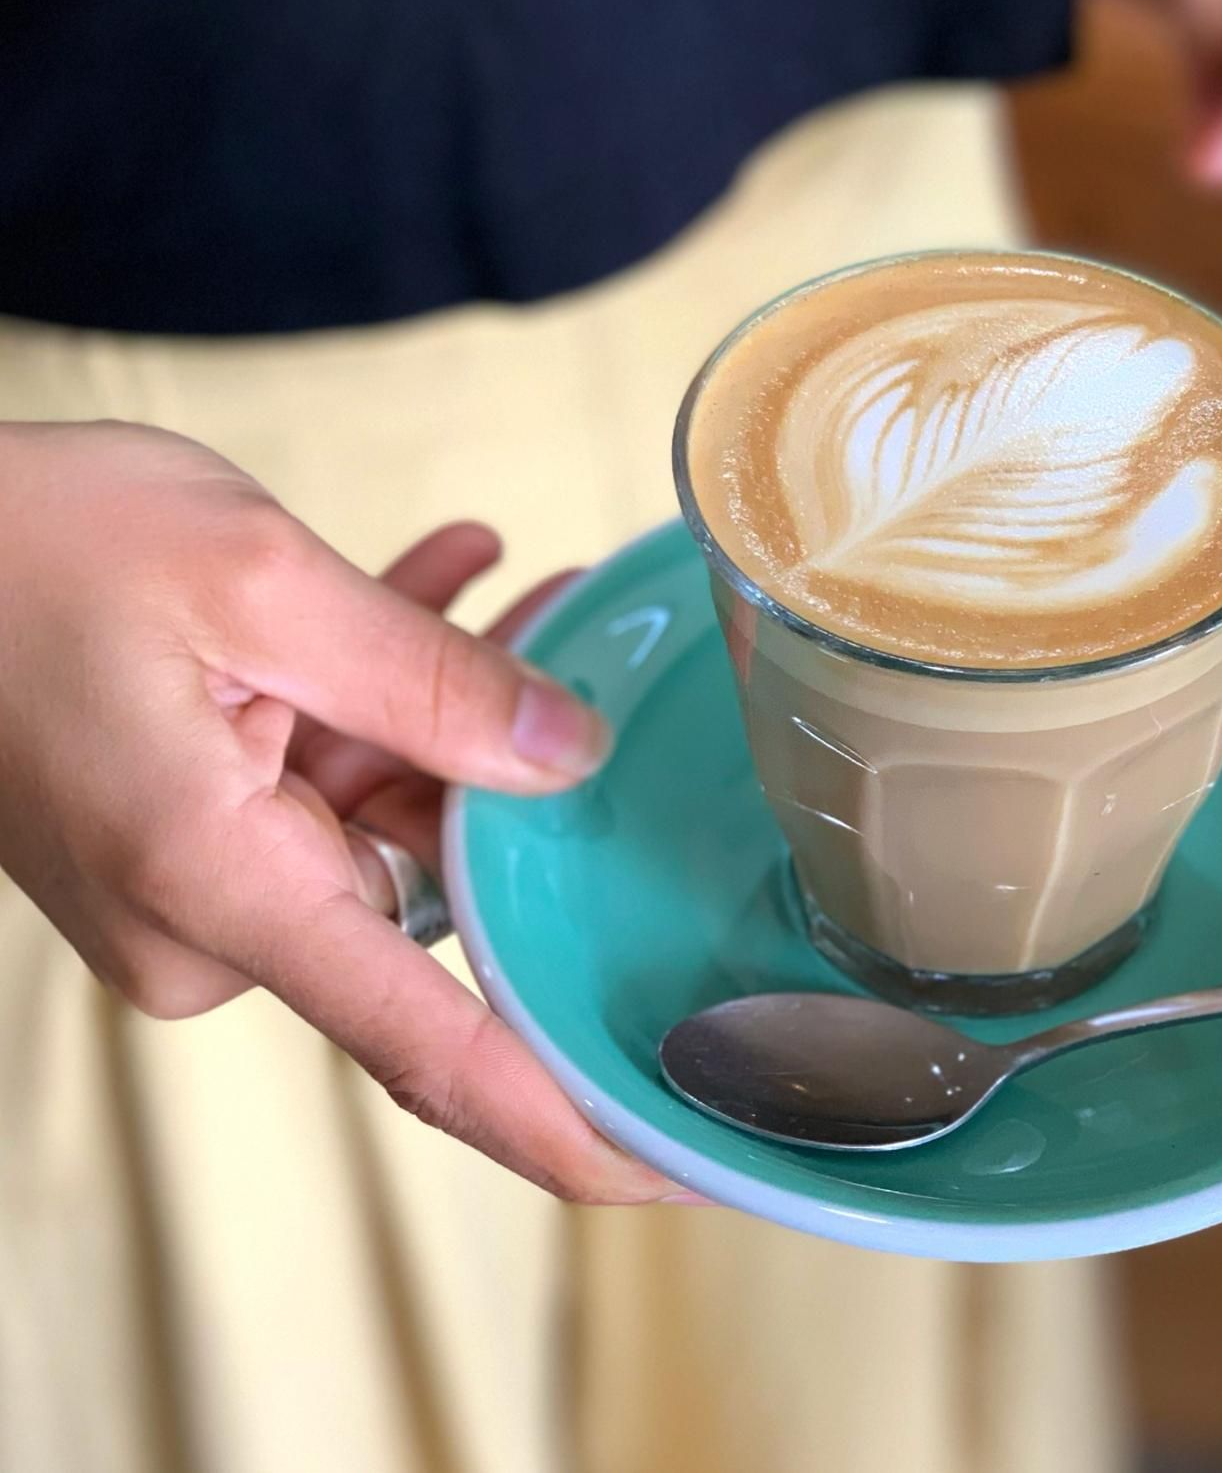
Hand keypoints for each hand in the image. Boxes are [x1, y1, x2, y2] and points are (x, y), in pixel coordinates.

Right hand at [0, 420, 684, 1204]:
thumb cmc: (35, 546)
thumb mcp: (259, 581)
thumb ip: (429, 678)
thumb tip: (567, 757)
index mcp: (222, 888)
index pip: (431, 1054)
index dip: (566, 1117)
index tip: (679, 1154)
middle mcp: (210, 922)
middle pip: (433, 893)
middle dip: (523, 786)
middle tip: (586, 659)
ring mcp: (196, 887)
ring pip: (389, 822)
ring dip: (449, 716)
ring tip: (512, 597)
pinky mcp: (189, 838)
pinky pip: (323, 787)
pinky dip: (378, 704)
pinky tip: (436, 586)